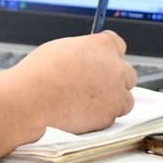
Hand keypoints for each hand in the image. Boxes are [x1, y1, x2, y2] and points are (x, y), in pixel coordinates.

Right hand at [8, 31, 135, 136]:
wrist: (34, 97)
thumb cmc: (42, 71)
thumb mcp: (64, 48)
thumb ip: (85, 52)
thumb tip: (87, 58)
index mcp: (104, 45)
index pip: (118, 45)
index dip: (109, 54)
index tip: (102, 60)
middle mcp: (116, 68)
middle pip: (128, 73)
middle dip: (115, 79)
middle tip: (96, 84)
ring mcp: (116, 93)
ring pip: (126, 99)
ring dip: (113, 100)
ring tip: (89, 101)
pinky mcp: (109, 116)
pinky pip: (112, 117)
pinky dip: (101, 116)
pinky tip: (82, 112)